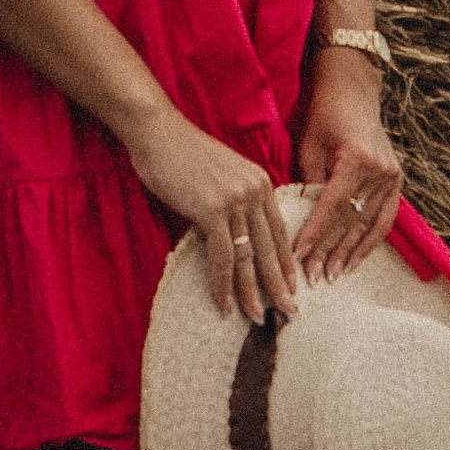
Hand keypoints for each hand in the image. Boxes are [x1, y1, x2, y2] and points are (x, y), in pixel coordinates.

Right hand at [120, 107, 300, 322]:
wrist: (158, 132)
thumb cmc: (183, 153)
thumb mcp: (222, 174)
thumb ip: (235, 199)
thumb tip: (237, 232)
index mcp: (260, 183)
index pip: (280, 231)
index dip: (286, 262)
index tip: (292, 286)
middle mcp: (254, 192)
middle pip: (271, 249)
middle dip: (279, 285)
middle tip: (290, 313)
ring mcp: (235, 201)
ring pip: (249, 258)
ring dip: (252, 293)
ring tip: (258, 317)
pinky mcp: (212, 210)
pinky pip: (222, 257)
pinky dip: (223, 285)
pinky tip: (225, 305)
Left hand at [293, 52, 401, 284]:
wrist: (353, 90)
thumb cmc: (325, 114)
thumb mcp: (310, 145)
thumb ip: (309, 183)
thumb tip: (303, 221)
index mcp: (356, 159)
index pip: (332, 205)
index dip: (316, 233)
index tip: (300, 256)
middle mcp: (380, 169)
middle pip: (352, 219)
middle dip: (331, 250)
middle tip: (314, 275)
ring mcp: (392, 175)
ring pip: (370, 223)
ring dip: (352, 252)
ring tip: (335, 274)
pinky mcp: (395, 179)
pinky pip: (385, 218)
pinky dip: (371, 240)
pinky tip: (356, 258)